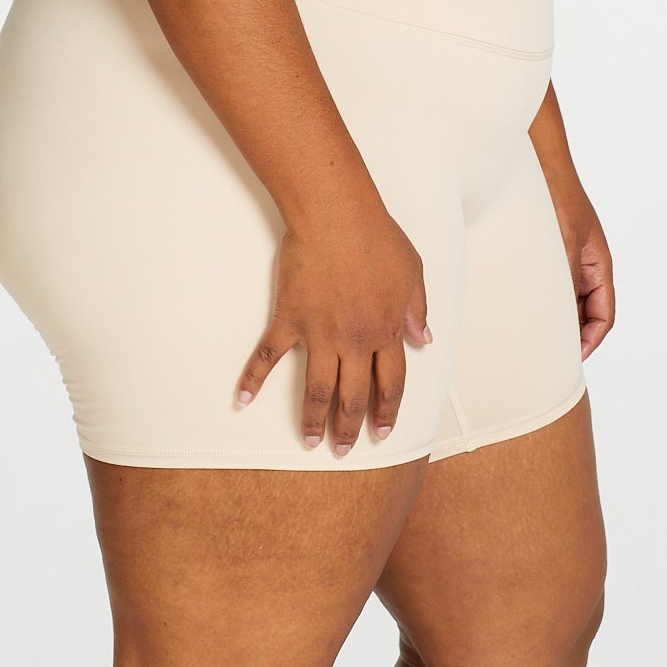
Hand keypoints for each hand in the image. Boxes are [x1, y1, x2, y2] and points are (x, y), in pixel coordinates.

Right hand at [236, 207, 431, 456]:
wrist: (336, 216)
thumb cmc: (376, 237)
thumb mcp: (412, 271)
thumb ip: (418, 309)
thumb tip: (423, 339)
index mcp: (386, 330)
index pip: (391, 383)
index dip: (388, 410)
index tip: (382, 431)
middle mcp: (355, 341)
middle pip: (354, 396)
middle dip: (350, 428)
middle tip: (343, 450)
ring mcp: (320, 333)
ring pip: (318, 390)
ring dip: (314, 420)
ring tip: (310, 441)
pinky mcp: (290, 319)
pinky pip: (269, 355)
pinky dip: (253, 378)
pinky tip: (243, 399)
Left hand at [542, 157, 614, 360]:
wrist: (540, 161)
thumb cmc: (557, 196)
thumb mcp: (564, 242)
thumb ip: (566, 277)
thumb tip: (563, 316)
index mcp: (599, 265)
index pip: (604, 314)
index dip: (592, 340)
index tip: (573, 358)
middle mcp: (585, 265)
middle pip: (585, 312)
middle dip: (572, 335)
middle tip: (548, 356)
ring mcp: (567, 258)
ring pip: (566, 299)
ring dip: (554, 317)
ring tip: (532, 336)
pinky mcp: (548, 252)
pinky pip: (549, 283)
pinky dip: (540, 299)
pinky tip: (520, 307)